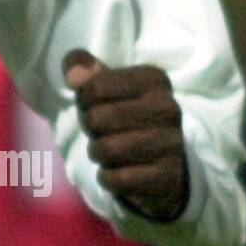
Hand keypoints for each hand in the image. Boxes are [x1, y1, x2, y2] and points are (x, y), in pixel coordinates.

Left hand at [62, 49, 188, 220]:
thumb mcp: (103, 84)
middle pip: (96, 119)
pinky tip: (122, 172)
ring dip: (98, 154)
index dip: (85, 101)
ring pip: (105, 150)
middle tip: (105, 131)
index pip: (92, 88)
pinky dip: (108, 178)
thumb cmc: (123, 114)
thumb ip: (81, 67)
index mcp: (153, 79)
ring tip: (112, 151)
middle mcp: (168, 108)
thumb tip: (74, 77)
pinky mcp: (167, 177)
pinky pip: (116, 179)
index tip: (100, 105)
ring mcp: (171, 143)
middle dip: (91, 129)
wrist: (163, 162)